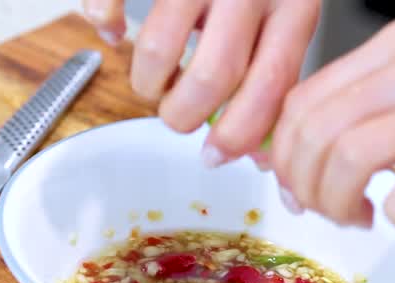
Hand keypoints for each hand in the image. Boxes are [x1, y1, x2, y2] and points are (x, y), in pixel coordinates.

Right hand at [82, 0, 320, 161]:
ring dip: (145, 82)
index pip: (270, 85)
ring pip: (160, 48)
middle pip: (212, 76)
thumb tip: (259, 156)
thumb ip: (274, 77)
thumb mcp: (285, 12)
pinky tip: (110, 28)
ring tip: (151, 79)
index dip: (239, 134)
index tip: (215, 155)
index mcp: (292, 2)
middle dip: (183, 116)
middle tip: (175, 117)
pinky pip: (109, 0)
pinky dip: (102, 20)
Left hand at [269, 16, 394, 230]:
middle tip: (321, 213)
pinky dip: (394, 216)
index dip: (285, 154)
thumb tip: (323, 148)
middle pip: (315, 131)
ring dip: (337, 204)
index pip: (306, 99)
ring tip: (358, 220)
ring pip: (349, 158)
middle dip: (302, 186)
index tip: (293, 187)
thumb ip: (386, 97)